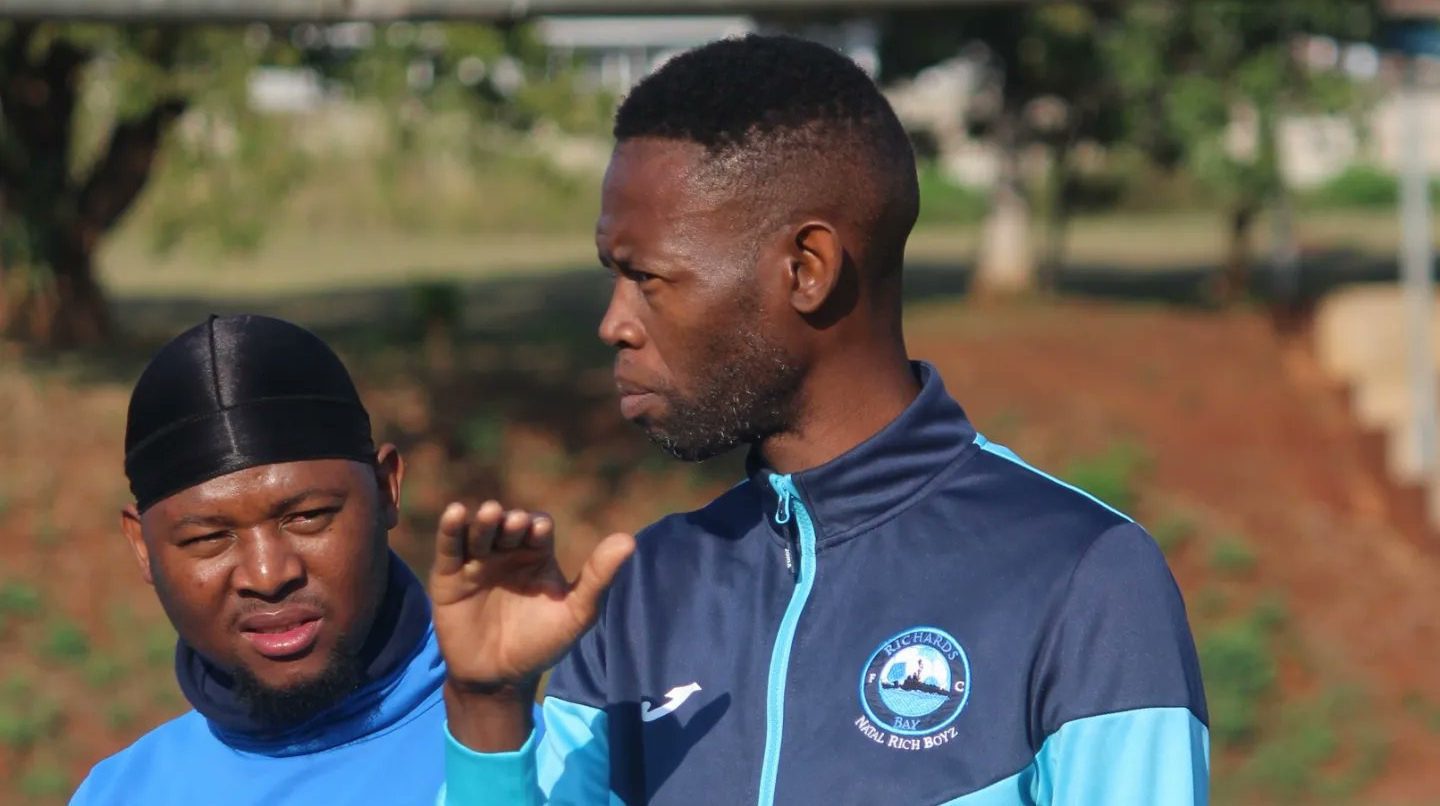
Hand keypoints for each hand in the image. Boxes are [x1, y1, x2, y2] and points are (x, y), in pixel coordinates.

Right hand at [430, 500, 634, 695]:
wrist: (499, 678)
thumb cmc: (542, 643)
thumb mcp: (576, 613)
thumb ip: (599, 577)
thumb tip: (629, 539)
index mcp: (537, 555)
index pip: (538, 527)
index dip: (538, 526)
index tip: (539, 530)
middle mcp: (507, 552)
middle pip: (508, 525)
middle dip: (511, 522)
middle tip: (514, 523)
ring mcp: (477, 562)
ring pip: (480, 531)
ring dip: (483, 520)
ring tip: (489, 513)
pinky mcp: (449, 576)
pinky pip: (450, 547)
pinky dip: (451, 529)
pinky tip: (456, 513)